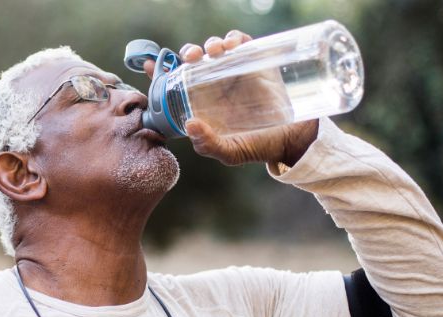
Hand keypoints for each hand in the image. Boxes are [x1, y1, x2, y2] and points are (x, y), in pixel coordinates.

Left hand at [143, 30, 318, 166]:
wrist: (292, 139)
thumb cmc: (258, 146)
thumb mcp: (230, 152)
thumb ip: (208, 144)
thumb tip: (190, 124)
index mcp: (202, 103)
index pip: (176, 84)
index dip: (160, 72)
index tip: (149, 66)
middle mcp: (215, 85)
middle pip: (194, 60)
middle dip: (188, 52)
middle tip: (192, 57)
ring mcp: (234, 72)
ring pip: (215, 48)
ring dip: (210, 44)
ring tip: (213, 52)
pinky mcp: (255, 62)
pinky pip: (241, 42)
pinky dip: (234, 38)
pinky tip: (232, 45)